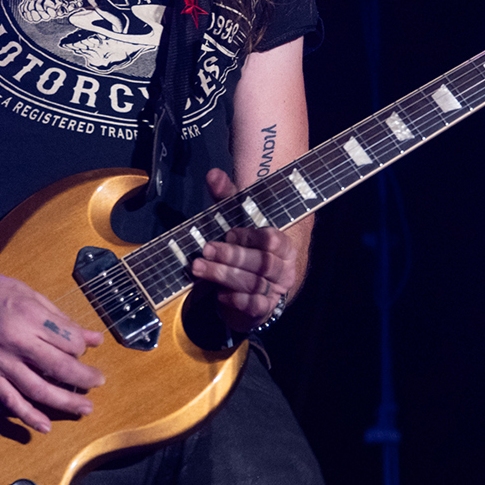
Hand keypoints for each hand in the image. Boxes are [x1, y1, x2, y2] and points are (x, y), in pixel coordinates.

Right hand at [0, 261, 103, 433]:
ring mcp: (0, 361)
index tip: (84, 348)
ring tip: (84, 408)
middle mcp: (16, 341)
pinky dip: (28, 415)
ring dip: (65, 402)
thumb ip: (61, 320)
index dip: (82, 347)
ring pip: (38, 389)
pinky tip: (44, 425)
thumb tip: (92, 337)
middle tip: (98, 381)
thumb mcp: (30, 295)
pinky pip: (9, 400)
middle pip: (60, 367)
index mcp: (29, 316)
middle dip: (84, 378)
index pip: (69, 341)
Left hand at [189, 168, 303, 333]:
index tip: (228, 233)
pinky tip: (218, 293)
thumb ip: (227, 198)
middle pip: (262, 263)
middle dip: (232, 256)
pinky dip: (236, 300)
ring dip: (224, 275)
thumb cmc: (246, 249)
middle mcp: (284, 268)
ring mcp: (275, 291)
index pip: (272, 239)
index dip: (249, 236)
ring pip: (254, 284)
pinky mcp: (264, 310)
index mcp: (284, 244)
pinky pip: (254, 307)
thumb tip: (213, 174)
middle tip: (207, 249)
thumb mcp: (236, 220)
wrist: (256, 288)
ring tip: (199, 268)